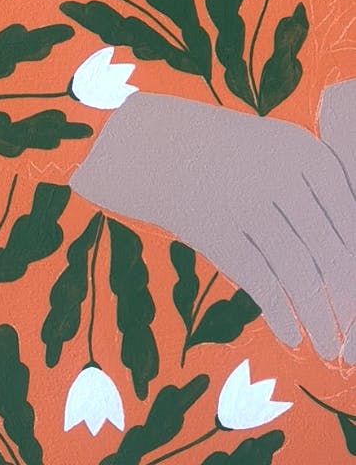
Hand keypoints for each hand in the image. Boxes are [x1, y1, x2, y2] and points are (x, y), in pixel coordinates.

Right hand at [71, 90, 355, 361]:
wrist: (155, 143)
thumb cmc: (230, 155)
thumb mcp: (279, 155)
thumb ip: (319, 199)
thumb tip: (351, 270)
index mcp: (306, 152)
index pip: (351, 224)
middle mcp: (280, 174)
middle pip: (330, 254)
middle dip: (348, 304)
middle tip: (355, 340)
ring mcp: (244, 200)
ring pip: (299, 274)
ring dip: (319, 319)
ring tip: (329, 348)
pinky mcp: (214, 226)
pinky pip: (259, 281)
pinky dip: (280, 315)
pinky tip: (290, 336)